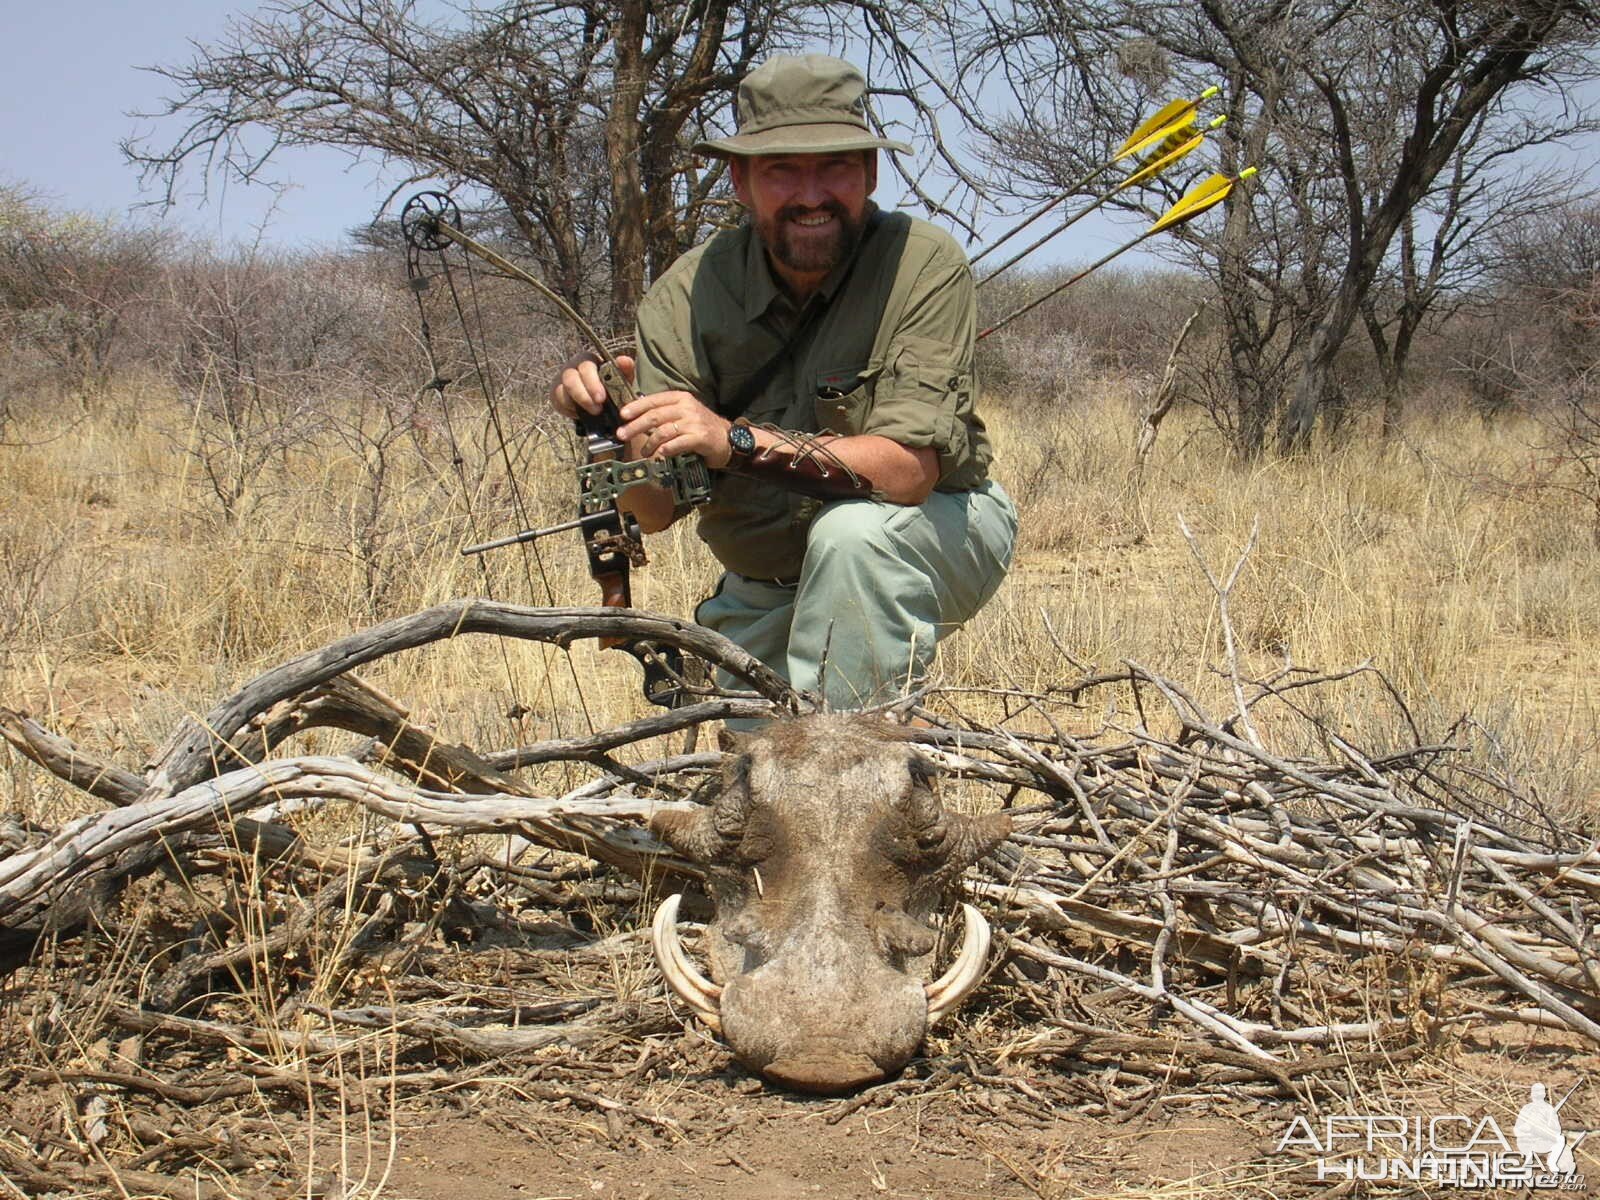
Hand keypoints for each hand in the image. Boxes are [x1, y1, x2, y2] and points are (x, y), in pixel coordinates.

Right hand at [550, 351, 634, 418]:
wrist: (601, 402)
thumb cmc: (611, 386)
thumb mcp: (621, 378)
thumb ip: (625, 369)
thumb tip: (624, 361)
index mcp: (588, 360)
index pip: (586, 366)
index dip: (592, 382)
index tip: (601, 398)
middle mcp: (572, 368)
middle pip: (571, 378)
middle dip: (583, 395)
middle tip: (598, 410)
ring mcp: (562, 381)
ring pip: (561, 390)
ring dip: (578, 404)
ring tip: (594, 413)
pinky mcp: (556, 395)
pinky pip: (558, 401)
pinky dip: (570, 409)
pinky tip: (581, 413)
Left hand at [617, 390, 734, 465]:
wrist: (728, 438)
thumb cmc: (701, 427)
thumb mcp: (684, 413)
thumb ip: (665, 413)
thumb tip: (638, 417)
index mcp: (680, 398)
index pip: (654, 400)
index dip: (636, 407)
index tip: (623, 415)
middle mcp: (687, 407)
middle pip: (655, 416)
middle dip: (636, 426)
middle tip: (623, 435)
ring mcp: (694, 422)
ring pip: (664, 431)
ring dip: (650, 443)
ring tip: (644, 452)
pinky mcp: (700, 437)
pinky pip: (678, 443)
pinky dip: (666, 449)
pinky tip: (660, 454)